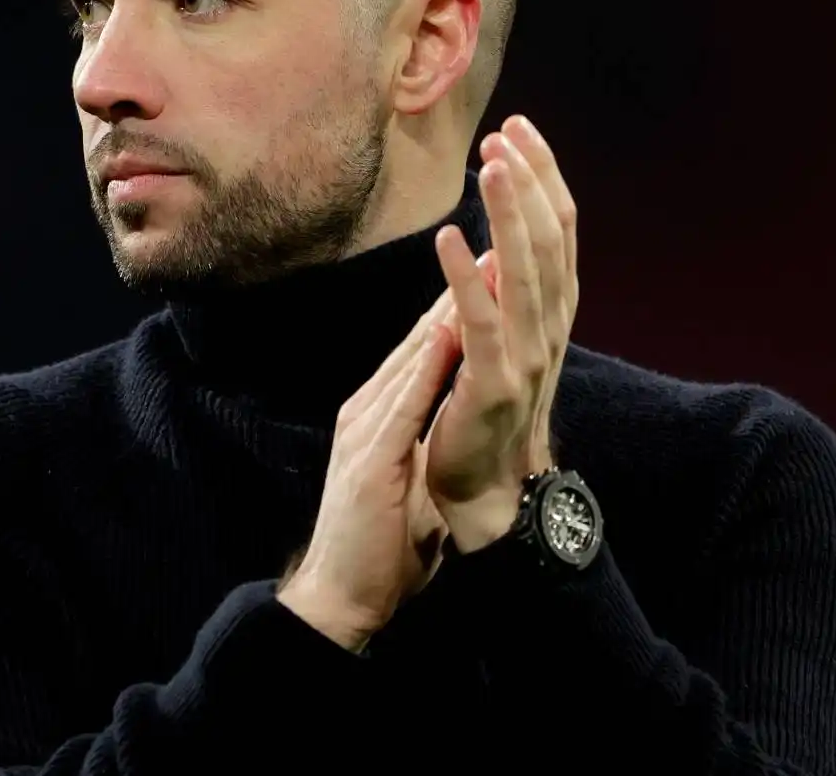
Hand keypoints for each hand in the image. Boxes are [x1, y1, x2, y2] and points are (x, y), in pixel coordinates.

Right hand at [279, 291, 461, 650]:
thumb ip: (422, 440)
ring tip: (479, 268)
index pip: (422, 353)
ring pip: (408, 360)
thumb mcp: (408, 479)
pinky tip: (448, 336)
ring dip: (445, 312)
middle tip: (495, 241)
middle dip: (456, 291)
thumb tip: (451, 420)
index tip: (494, 268)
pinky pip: (402, 404)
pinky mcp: (369, 459)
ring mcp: (363, 431)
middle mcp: (366, 412)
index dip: (459, 307)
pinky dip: (426, 366)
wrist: (340, 594)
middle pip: (415, 342)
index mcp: (377, 417)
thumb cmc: (379, 544)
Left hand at [425, 115, 579, 551]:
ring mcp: (525, 358)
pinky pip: (479, 322)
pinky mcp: (491, 385)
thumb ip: (506, 294)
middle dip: (531, 183)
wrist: (483, 495)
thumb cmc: (484, 414)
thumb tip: (499, 240)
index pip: (559, 232)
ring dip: (508, 216)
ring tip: (490, 166)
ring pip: (524, 273)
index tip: (519, 130)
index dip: (543, 179)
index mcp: (551, 315)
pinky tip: (450, 240)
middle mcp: (548, 330)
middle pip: (550, 241)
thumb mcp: (501, 343)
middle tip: (507, 132)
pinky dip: (465, 278)